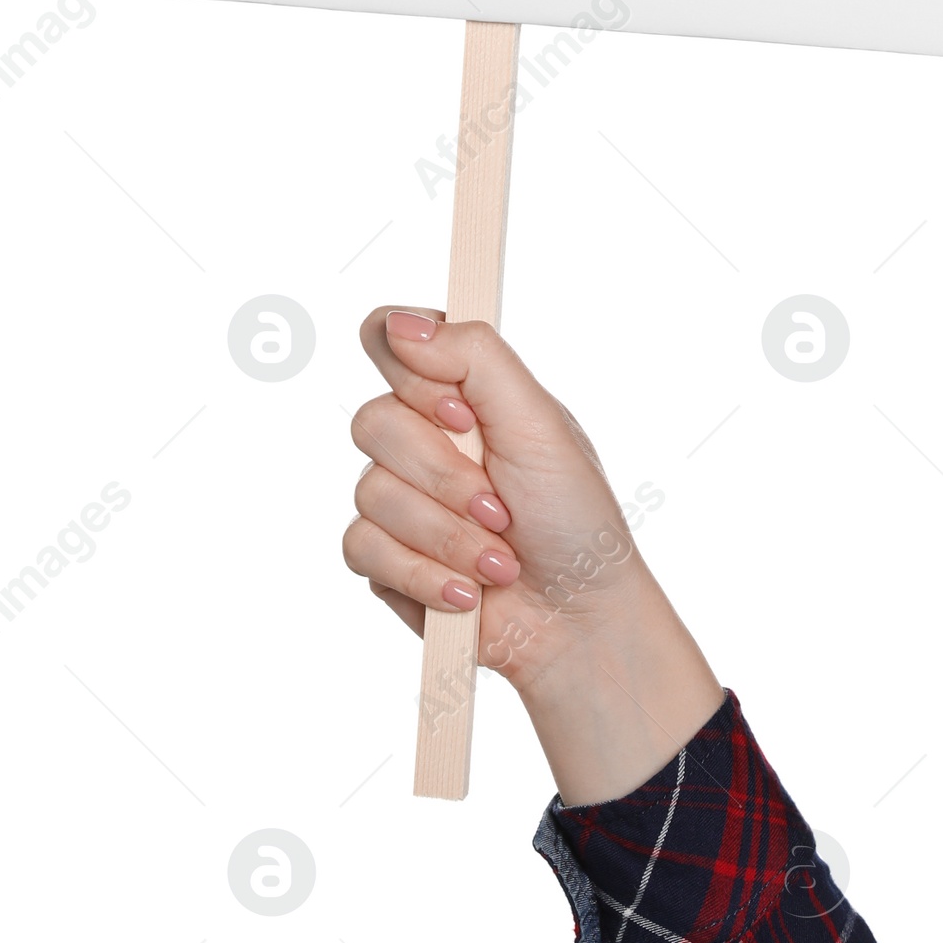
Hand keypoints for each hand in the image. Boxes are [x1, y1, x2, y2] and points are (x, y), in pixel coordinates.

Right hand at [345, 309, 722, 801]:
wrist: (578, 620)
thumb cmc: (575, 517)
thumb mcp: (539, 423)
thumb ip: (474, 356)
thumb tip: (402, 321)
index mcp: (460, 393)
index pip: (390, 338)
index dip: (412, 375)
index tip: (463, 413)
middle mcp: (422, 438)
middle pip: (374, 422)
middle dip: (444, 478)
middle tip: (501, 507)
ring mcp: (398, 498)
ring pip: (372, 494)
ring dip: (448, 537)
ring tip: (500, 561)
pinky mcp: (384, 558)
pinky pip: (364, 551)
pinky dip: (426, 575)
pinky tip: (468, 592)